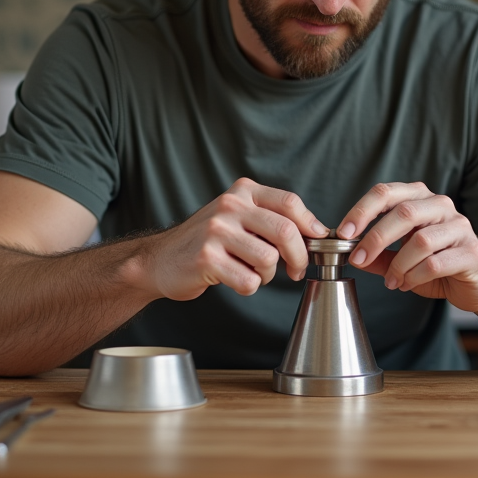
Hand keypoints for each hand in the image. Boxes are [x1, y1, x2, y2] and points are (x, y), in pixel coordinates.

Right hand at [141, 178, 327, 300]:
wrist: (161, 259)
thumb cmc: (208, 241)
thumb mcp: (239, 216)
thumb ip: (273, 218)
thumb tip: (317, 232)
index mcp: (242, 191)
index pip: (289, 203)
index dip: (310, 225)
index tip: (316, 241)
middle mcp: (229, 206)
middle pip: (285, 232)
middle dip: (299, 257)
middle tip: (296, 270)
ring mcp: (216, 231)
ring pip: (268, 259)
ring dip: (267, 275)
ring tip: (252, 272)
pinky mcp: (207, 259)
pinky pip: (249, 281)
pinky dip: (249, 287)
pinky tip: (234, 278)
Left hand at [337, 182, 477, 312]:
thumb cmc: (437, 266)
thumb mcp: (400, 259)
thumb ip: (376, 256)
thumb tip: (347, 253)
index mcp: (419, 198)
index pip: (386, 192)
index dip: (361, 211)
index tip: (343, 233)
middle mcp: (441, 206)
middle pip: (403, 212)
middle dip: (375, 238)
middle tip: (358, 260)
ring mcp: (459, 227)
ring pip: (420, 241)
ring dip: (399, 265)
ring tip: (392, 281)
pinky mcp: (472, 252)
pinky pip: (435, 263)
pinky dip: (415, 277)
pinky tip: (408, 284)